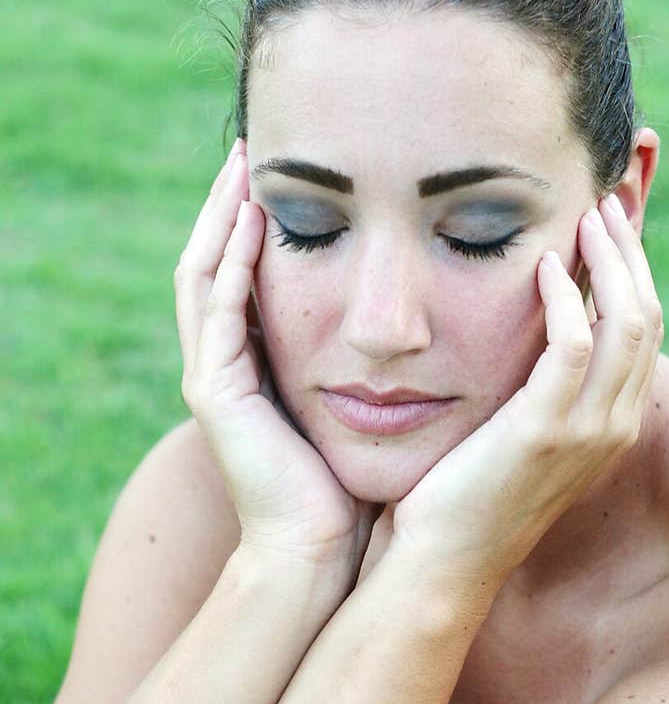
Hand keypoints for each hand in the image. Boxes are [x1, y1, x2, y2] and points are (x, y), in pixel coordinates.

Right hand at [175, 139, 381, 576]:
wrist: (322, 552)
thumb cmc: (354, 489)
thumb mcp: (365, 410)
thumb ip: (373, 365)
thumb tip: (429, 324)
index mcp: (256, 369)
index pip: (246, 279)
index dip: (259, 227)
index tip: (288, 177)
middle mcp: (223, 368)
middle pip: (215, 265)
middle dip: (231, 207)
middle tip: (251, 150)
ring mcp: (211, 379)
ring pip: (204, 277)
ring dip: (223, 218)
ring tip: (244, 165)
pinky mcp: (212, 393)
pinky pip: (217, 311)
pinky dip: (233, 262)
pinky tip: (254, 220)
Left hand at [391, 194, 663, 586]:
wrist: (441, 561)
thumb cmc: (464, 494)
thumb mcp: (519, 433)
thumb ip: (541, 386)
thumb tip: (537, 330)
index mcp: (612, 427)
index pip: (645, 333)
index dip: (634, 272)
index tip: (611, 224)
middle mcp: (613, 429)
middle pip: (647, 318)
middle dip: (630, 254)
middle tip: (604, 202)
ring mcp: (586, 433)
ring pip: (626, 323)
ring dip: (607, 261)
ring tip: (582, 216)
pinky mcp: (545, 432)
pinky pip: (574, 344)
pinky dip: (565, 298)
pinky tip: (543, 266)